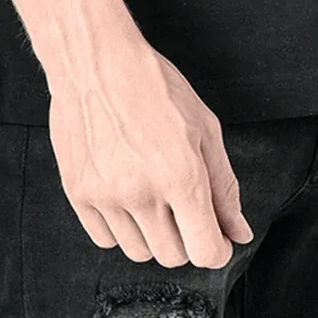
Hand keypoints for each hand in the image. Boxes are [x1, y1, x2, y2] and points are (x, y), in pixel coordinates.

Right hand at [49, 43, 251, 268]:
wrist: (95, 61)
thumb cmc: (154, 87)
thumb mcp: (205, 131)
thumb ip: (224, 188)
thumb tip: (238, 233)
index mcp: (181, 176)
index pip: (204, 251)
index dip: (216, 251)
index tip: (216, 241)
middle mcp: (141, 192)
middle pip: (172, 257)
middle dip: (185, 241)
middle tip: (182, 212)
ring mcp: (106, 196)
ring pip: (138, 253)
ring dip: (151, 238)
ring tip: (151, 200)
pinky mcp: (79, 194)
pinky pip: (106, 240)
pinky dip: (121, 230)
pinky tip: (126, 200)